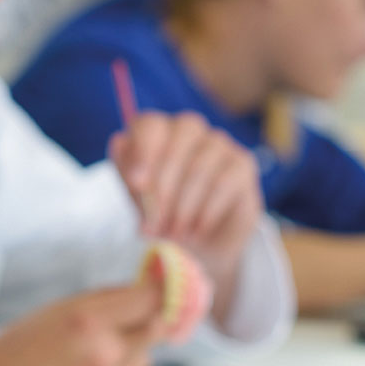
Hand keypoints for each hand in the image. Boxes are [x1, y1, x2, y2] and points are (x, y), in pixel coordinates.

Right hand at [0, 284, 162, 365]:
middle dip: (147, 321)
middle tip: (129, 321)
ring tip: (92, 358)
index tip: (163, 286)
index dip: (160, 289)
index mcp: (88, 319)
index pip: (150, 298)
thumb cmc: (20, 348)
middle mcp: (106, 352)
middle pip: (157, 328)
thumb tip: (149, 286)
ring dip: (131, 354)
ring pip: (146, 360)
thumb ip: (105, 299)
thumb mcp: (58, 309)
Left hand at [109, 112, 262, 284]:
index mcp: (156, 132)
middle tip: (155, 224)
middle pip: (175, 145)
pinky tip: (197, 229)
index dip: (142, 152)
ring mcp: (217, 142)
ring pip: (198, 168)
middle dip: (162, 190)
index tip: (138, 184)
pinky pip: (222, 183)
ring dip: (183, 208)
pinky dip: (205, 211)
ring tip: (175, 233)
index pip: (148, 125)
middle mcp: (187, 130)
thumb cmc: (164, 212)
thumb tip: (123, 152)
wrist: (202, 240)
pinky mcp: (242, 162)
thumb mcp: (140, 201)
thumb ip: (130, 179)